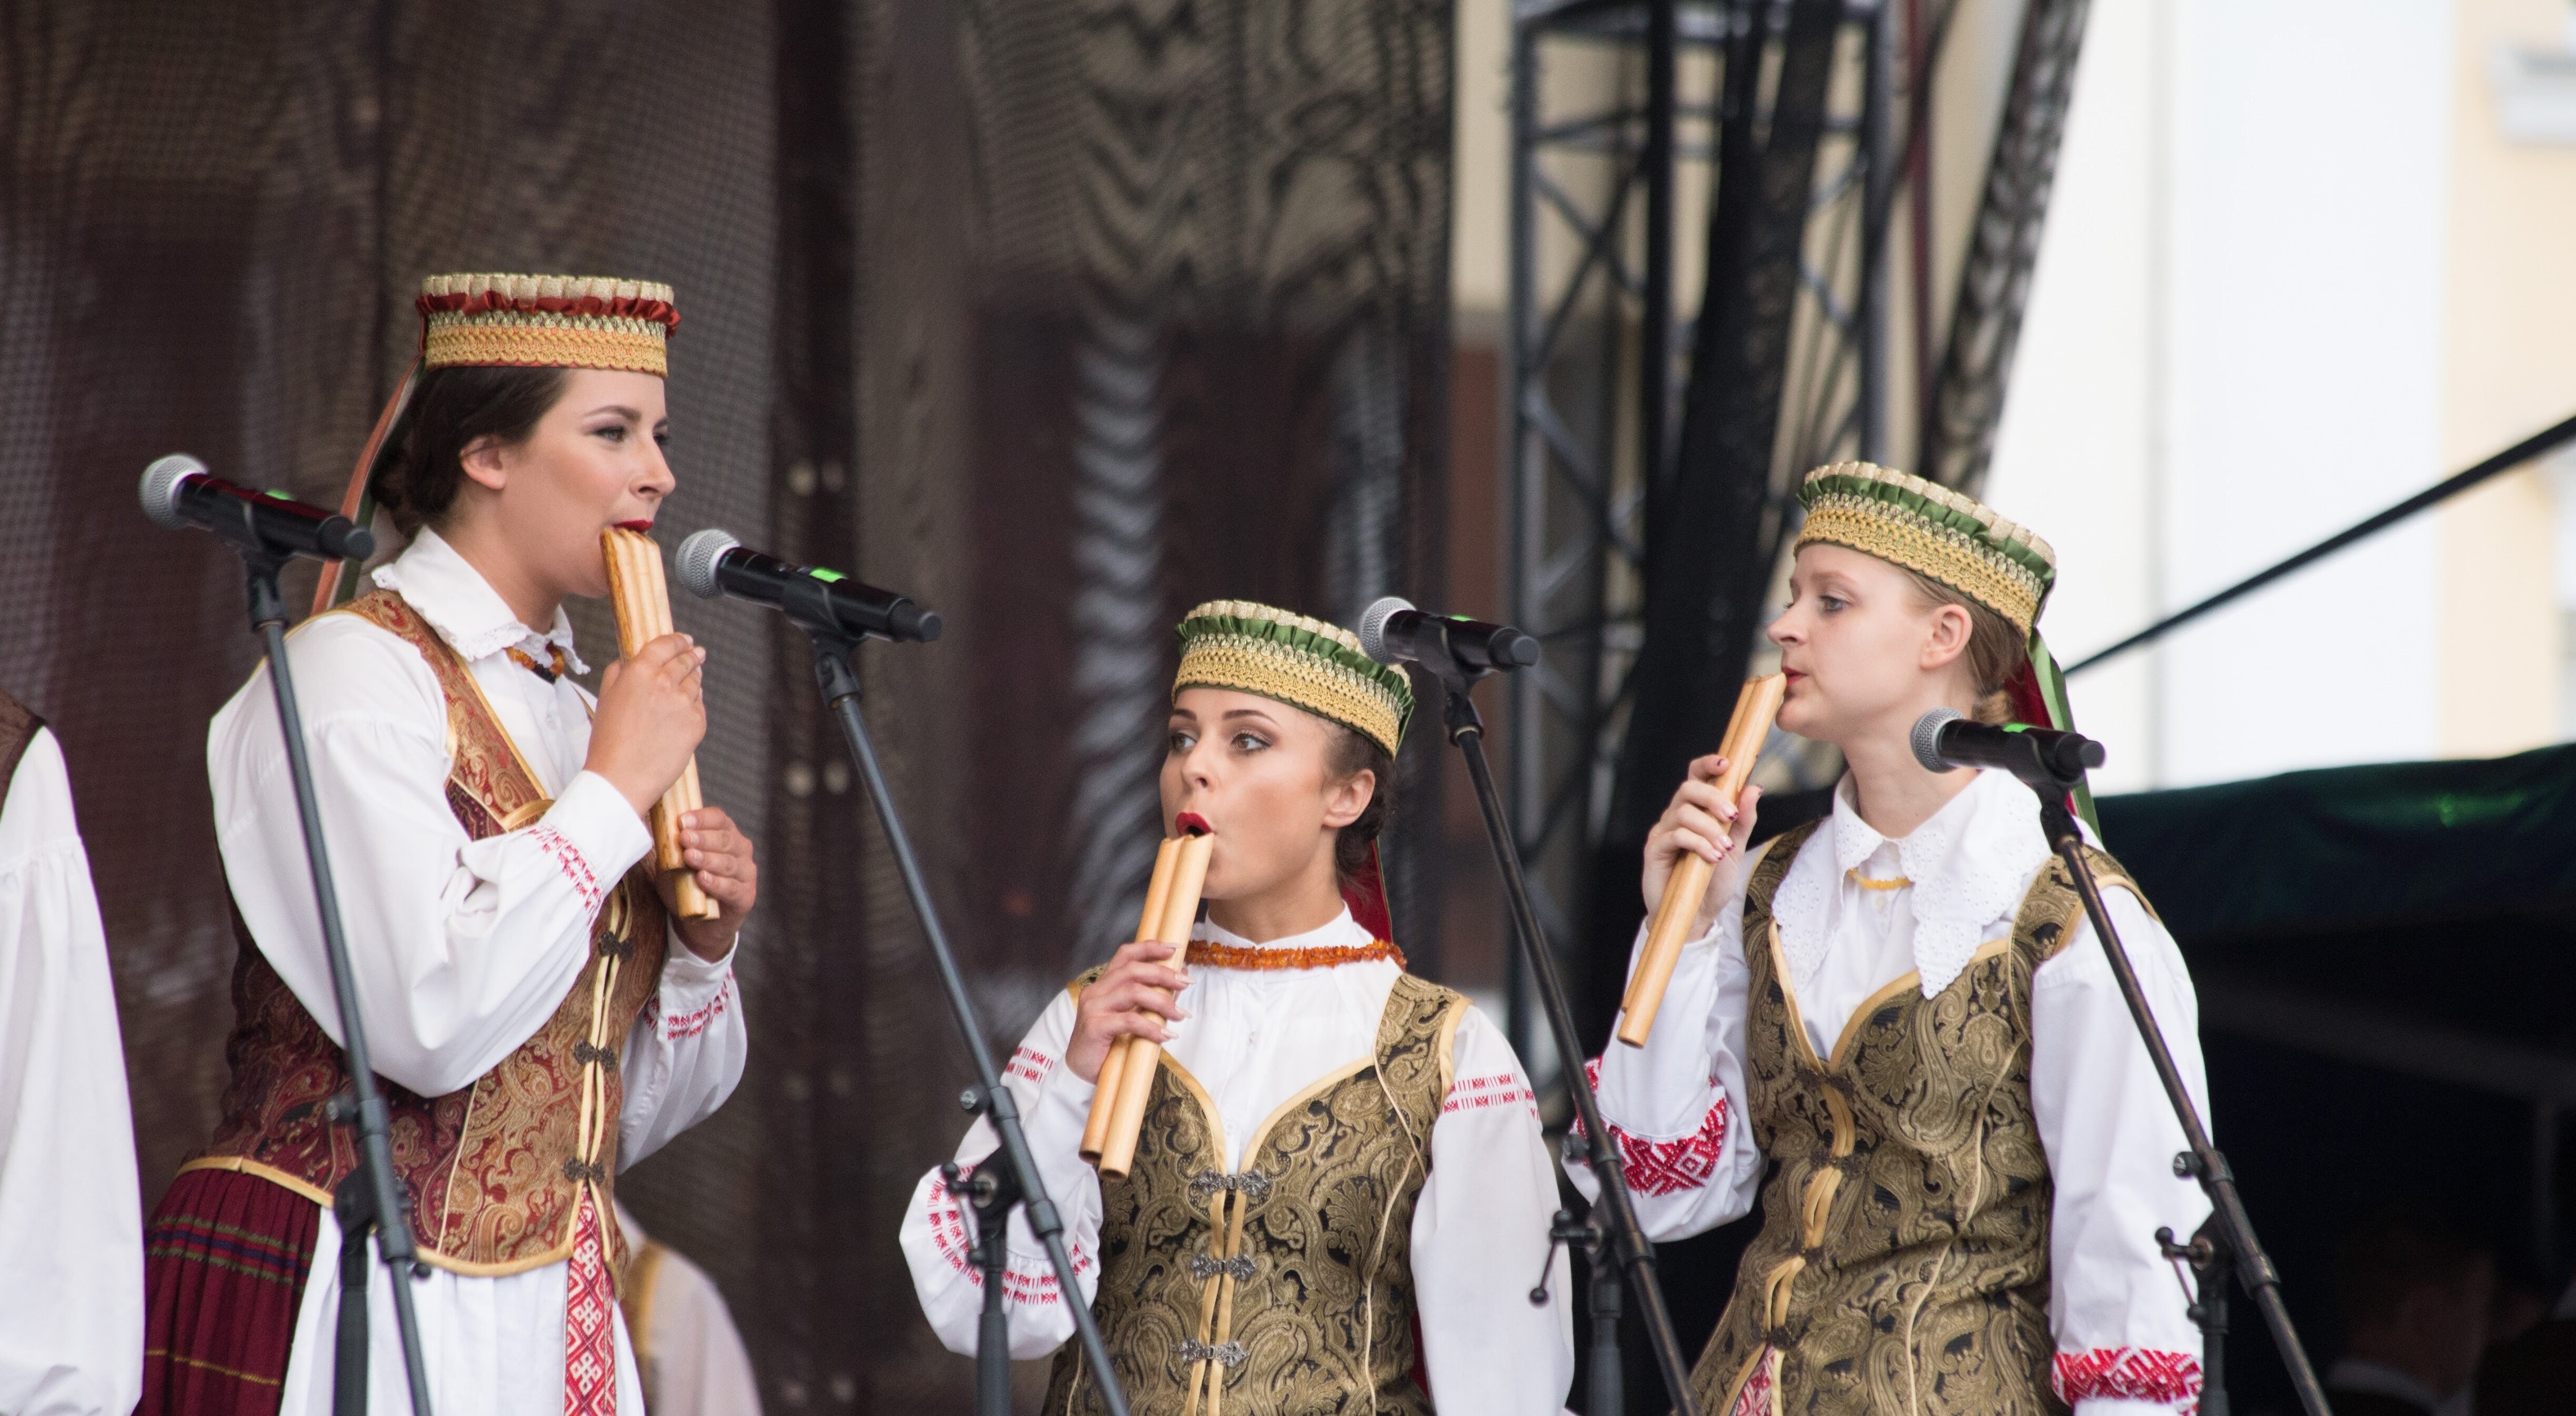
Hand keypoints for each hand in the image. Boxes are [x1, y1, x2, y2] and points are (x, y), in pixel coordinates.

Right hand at [585, 633, 706, 817]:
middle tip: (697, 653)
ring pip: (695, 683)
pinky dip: (694, 706)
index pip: (666, 644)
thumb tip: (630, 660)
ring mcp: (683, 703)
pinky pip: (699, 708)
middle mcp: (664, 683)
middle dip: (692, 656)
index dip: (678, 640)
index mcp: (639, 672)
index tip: (686, 640)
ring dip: (694, 679)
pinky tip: (685, 711)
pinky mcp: (697, 723)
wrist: (621, 779)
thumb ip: (619, 672)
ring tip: (693, 679)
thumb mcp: (605, 698)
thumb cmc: (609, 743)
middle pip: (685, 661)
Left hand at [665, 806, 755, 960]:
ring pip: (729, 863)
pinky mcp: (745, 896)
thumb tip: (657, 831)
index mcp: (726, 835)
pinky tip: (702, 879)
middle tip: (684, 838)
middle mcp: (741, 850)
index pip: (719, 819)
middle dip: (703, 838)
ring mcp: (746, 874)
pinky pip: (732, 888)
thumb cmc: (687, 886)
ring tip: (690, 857)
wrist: (699, 923)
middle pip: (726, 839)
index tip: (682, 821)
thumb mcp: (674, 864)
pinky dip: (716, 883)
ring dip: (708, 859)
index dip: (702, 818)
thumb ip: (671, 849)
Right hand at [1065, 939, 1192, 1083]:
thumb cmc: (1109, 1044)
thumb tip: (1180, 975)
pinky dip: (1152, 1027)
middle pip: (1133, 970)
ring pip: (1133, 991)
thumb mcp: (1133, 1016)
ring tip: (1180, 1015)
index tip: (1175, 948)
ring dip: (1162, 1001)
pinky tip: (1166, 1036)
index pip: (1126, 955)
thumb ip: (1152, 996)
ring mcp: (1093, 1007)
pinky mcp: (1094, 1026)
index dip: (1150, 947)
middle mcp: (1096, 991)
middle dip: (1163, 973)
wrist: (1081, 1072)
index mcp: (1104, 985)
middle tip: (1186, 983)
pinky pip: (1129, 1020)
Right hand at [1641, 753, 1762, 936]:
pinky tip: (1712, 857)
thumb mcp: (1735, 847)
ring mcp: (1663, 832)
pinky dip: (1698, 843)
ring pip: (1683, 812)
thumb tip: (1754, 787)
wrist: (1698, 914)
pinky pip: (1676, 836)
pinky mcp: (1655, 850)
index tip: (1727, 763)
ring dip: (1709, 828)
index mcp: (1695, 810)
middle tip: (1732, 815)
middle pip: (1688, 788)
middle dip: (1713, 797)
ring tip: (1724, 848)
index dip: (1708, 764)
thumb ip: (1743, 818)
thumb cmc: (1712, 880)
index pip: (1696, 776)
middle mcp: (1676, 815)